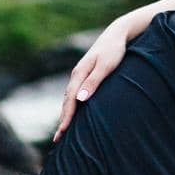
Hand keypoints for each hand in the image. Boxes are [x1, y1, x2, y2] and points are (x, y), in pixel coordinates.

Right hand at [50, 25, 129, 143]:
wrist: (117, 34)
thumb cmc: (114, 50)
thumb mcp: (106, 65)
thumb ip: (94, 82)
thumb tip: (80, 99)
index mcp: (79, 74)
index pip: (70, 100)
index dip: (66, 117)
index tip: (63, 132)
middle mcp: (77, 75)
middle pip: (66, 101)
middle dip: (62, 120)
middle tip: (57, 140)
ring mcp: (80, 75)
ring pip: (69, 98)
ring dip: (65, 114)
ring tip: (63, 131)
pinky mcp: (86, 75)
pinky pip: (75, 94)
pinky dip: (71, 106)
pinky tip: (73, 112)